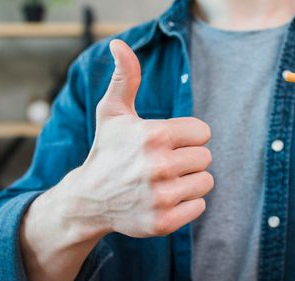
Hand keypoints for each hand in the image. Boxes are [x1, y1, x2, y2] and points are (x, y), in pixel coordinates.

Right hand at [73, 39, 212, 237]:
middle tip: (162, 164)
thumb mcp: (113, 113)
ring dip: (189, 181)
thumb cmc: (107, 151)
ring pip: (206, 182)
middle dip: (188, 158)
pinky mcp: (164, 222)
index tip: (165, 143)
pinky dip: (186, 203)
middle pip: (206, 157)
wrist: (89, 199)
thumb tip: (119, 45)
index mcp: (153, 135)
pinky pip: (200, 206)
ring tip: (163, 181)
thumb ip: (126, 78)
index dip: (186, 136)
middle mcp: (158, 166)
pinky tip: (163, 199)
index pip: (203, 132)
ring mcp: (161, 197)